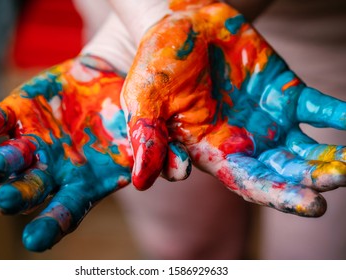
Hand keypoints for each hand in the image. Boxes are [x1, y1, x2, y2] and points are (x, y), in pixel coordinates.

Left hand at [0, 55, 190, 250]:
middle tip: (6, 200)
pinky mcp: (22, 110)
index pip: (66, 211)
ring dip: (0, 165)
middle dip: (16, 197)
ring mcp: (35, 140)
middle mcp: (54, 167)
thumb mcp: (151, 135)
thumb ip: (164, 154)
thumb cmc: (132, 115)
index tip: (36, 238)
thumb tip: (181, 171)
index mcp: (84, 182)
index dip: (51, 225)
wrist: (113, 78)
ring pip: (10, 159)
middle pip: (30, 190)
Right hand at [121, 1, 345, 215]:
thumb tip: (141, 181)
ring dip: (331, 158)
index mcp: (212, 150)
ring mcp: (268, 119)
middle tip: (337, 180)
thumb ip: (147, 138)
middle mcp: (243, 142)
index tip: (311, 203)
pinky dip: (340, 117)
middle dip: (312, 180)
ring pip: (306, 150)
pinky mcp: (286, 93)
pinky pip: (320, 110)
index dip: (277, 195)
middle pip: (283, 172)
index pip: (248, 182)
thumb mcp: (145, 98)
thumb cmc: (158, 61)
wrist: (183, 21)